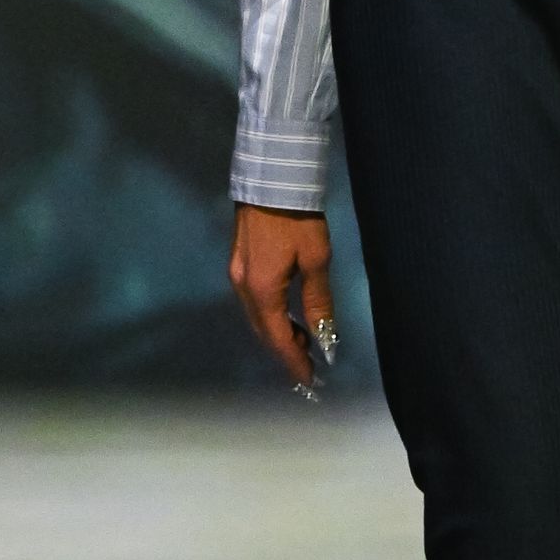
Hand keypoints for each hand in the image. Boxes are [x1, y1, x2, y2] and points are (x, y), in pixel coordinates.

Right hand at [229, 205, 335, 387]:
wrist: (271, 180)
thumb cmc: (298, 219)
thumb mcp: (315, 259)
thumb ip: (317, 300)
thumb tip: (323, 335)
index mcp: (262, 290)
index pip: (278, 338)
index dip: (293, 361)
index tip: (310, 379)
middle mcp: (242, 287)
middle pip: (263, 330)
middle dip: (285, 350)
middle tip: (310, 363)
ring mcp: (236, 274)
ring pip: (256, 317)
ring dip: (278, 332)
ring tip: (303, 342)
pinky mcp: (238, 262)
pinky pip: (253, 301)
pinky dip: (270, 315)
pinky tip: (287, 316)